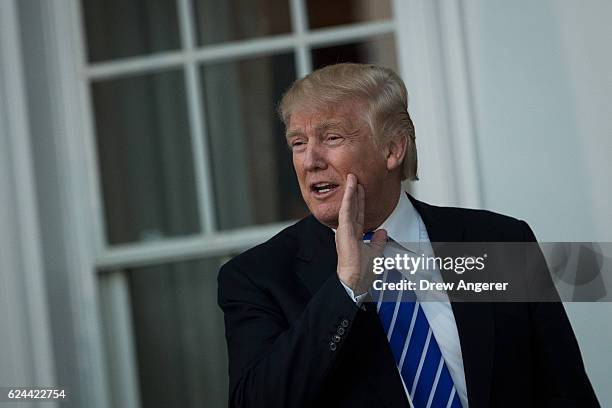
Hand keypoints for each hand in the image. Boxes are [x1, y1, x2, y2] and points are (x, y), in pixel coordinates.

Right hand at [336, 174, 387, 293]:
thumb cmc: (361, 271)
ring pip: (348, 206)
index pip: (357, 213)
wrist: (355, 281)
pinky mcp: (344, 231)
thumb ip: (378, 241)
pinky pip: (346, 210)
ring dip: (350, 191)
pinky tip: (351, 188)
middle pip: (352, 207)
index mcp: (353, 235)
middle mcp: (347, 231)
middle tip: (355, 177)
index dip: (359, 200)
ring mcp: (344, 230)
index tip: (360, 188)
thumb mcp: (375, 253)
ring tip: (352, 177)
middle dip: (354, 192)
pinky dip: (349, 198)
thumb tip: (383, 232)